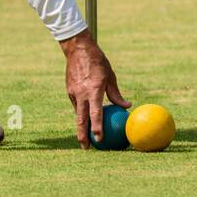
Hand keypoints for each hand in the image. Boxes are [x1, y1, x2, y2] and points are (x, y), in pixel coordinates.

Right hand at [61, 29, 130, 148]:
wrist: (77, 49)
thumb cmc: (98, 61)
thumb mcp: (110, 76)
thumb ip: (116, 94)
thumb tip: (127, 106)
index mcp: (93, 89)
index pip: (95, 113)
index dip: (97, 127)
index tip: (99, 139)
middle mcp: (81, 93)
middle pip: (81, 119)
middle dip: (82, 135)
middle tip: (87, 148)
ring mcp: (73, 92)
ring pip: (78, 113)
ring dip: (81, 126)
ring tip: (85, 138)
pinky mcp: (69, 90)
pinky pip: (76, 105)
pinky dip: (81, 112)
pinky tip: (85, 118)